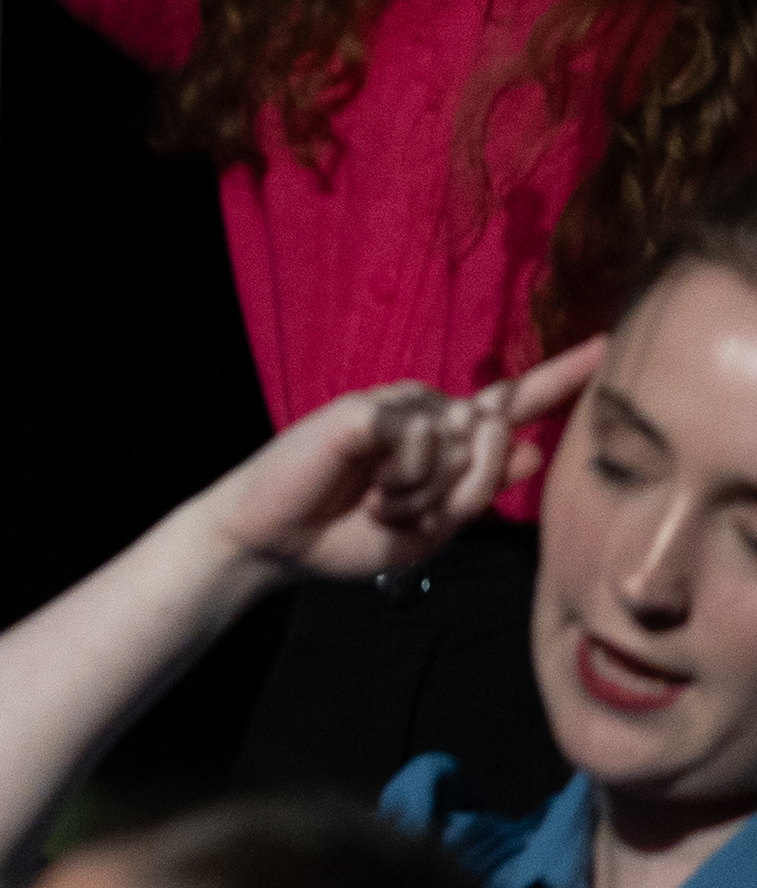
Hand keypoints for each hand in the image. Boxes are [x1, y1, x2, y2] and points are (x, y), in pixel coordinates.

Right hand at [202, 339, 599, 582]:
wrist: (279, 543)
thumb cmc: (349, 536)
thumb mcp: (430, 527)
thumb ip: (479, 490)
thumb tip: (531, 448)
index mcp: (446, 441)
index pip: (512, 403)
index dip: (563, 376)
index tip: (608, 345)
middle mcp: (427, 412)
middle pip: (495, 436)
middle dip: (467, 489)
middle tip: (412, 517)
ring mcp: (395, 406)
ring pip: (461, 437)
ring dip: (430, 491)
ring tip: (386, 506)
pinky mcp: (366, 410)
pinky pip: (420, 437)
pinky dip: (405, 478)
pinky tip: (373, 492)